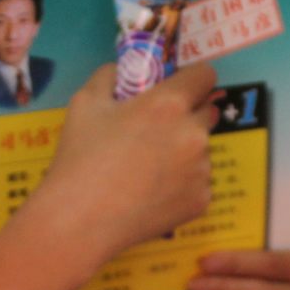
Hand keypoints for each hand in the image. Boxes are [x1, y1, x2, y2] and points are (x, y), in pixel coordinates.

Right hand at [30, 62, 219, 265]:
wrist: (81, 220)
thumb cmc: (80, 157)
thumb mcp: (84, 102)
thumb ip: (109, 76)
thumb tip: (122, 70)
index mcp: (170, 104)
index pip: (205, 76)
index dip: (192, 79)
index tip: (180, 87)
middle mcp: (195, 134)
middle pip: (208, 112)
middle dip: (189, 115)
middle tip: (158, 131)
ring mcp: (201, 171)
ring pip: (202, 151)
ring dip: (184, 152)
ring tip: (147, 170)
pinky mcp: (201, 201)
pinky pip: (197, 183)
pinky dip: (181, 184)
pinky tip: (152, 193)